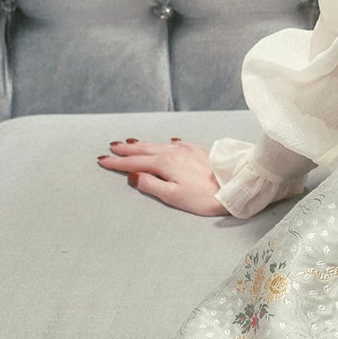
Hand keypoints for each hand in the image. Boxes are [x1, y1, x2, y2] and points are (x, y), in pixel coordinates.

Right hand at [96, 136, 227, 215]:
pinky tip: (168, 142)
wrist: (235, 184)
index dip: (117, 163)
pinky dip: (166, 143)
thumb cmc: (205, 196)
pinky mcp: (198, 150)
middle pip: (144, 150)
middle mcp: (173, 152)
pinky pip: (176, 144)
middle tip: (111, 147)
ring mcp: (186, 150)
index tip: (102, 160)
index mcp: (164, 164)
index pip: (134, 163)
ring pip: (158, 145)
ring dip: (142, 144)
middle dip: (126, 149)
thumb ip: (151, 185)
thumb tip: (132, 176)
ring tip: (130, 142)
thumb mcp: (173, 196)